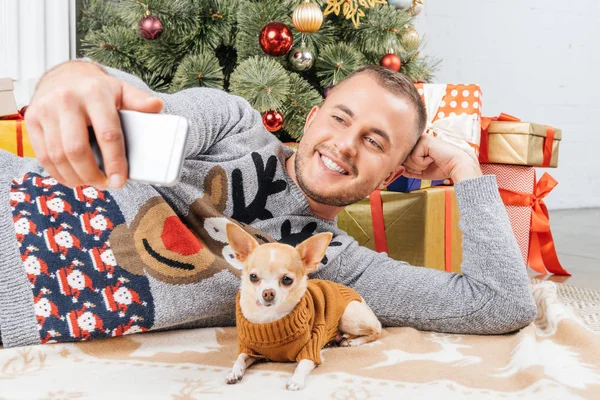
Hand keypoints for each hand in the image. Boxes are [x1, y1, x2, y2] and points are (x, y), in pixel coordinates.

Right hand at [25, 60, 162, 189]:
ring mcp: (46, 110)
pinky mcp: (32, 119)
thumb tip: (157, 106)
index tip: (120, 181)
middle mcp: (67, 100)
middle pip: (77, 149)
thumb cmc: (99, 91)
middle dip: (92, 174)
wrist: (65, 77)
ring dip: (75, 177)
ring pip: (58, 156)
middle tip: (105, 184)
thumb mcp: (122, 91)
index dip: (115, 162)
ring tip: (91, 182)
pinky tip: (72, 178)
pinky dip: (58, 173)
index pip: (107, 134)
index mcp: (95, 94)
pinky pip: (43, 155)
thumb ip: (139, 101)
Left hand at [402, 133, 482, 182]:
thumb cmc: (442, 167)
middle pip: (403, 159)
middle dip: (414, 167)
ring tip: (431, 160)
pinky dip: (423, 163)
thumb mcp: (421, 170)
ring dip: (419, 165)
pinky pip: (414, 158)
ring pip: (407, 159)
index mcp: (417, 145)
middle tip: (428, 163)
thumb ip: (408, 169)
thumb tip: (396, 169)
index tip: (424, 166)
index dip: (409, 167)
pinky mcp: (423, 140)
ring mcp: (420, 138)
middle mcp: (417, 139)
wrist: (456, 166)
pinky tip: (432, 158)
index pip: (403, 158)